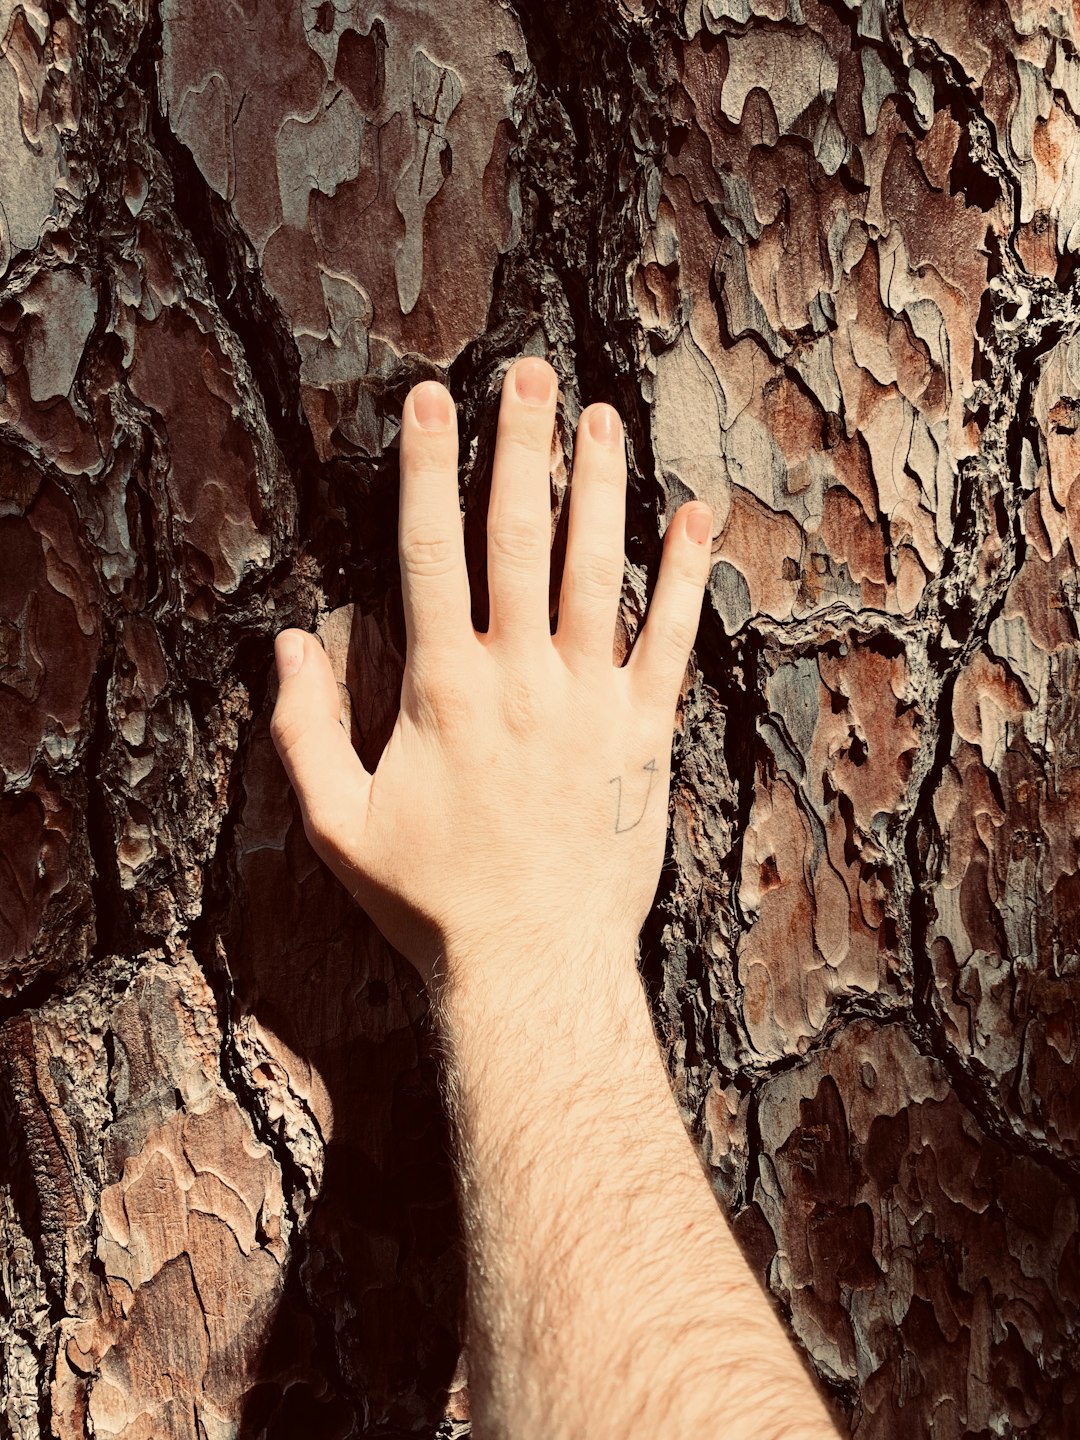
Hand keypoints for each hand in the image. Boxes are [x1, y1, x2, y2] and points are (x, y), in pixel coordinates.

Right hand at [270, 355, 713, 987]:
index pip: (430, 552)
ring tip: (601, 416)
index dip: (426, 469)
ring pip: (596, 570)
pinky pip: (671, 639)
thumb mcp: (337, 825)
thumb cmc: (430, 901)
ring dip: (599, 487)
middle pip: (519, 537)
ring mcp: (589, 700)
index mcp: (442, 688)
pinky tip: (696, 514)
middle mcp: (519, 675)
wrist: (532, 965)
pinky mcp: (643, 732)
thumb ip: (301, 730)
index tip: (429, 401)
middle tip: (527, 373)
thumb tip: (286, 643)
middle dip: (520, 448)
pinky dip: (686, 575)